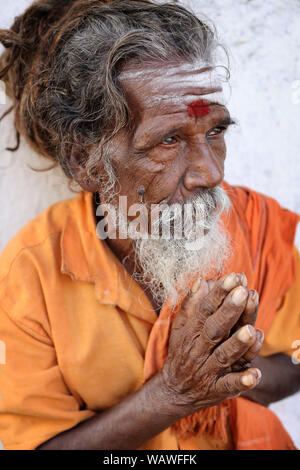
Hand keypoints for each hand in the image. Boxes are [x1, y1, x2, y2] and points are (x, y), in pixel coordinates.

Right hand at [160, 273, 262, 414]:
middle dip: (229, 311)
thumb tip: (201, 279)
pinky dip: (242, 380)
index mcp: (191, 332)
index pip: (205, 310)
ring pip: (224, 356)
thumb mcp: (180, 327)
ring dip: (238, 344)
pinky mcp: (218, 389)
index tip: (233, 277)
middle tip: (242, 292)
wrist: (174, 391)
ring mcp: (209, 370)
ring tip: (251, 330)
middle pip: (215, 330)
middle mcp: (200, 349)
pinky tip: (255, 373)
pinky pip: (230, 386)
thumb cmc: (181, 352)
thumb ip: (191, 304)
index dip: (218, 293)